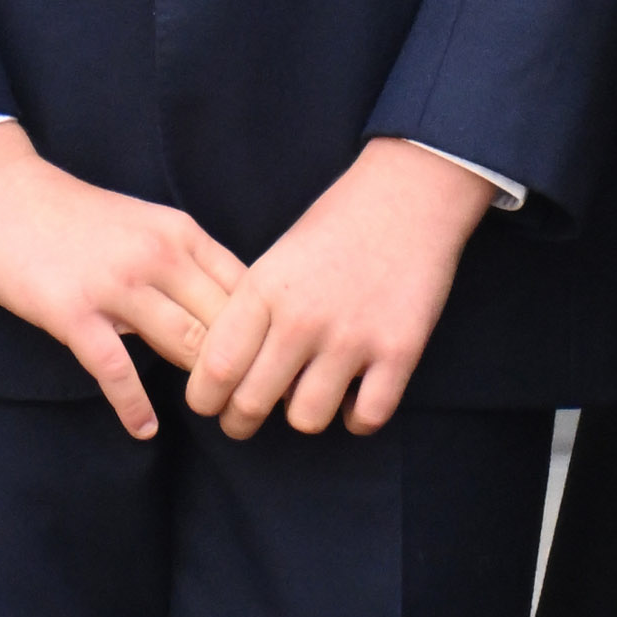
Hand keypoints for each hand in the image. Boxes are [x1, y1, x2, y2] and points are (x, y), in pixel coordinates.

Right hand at [0, 120, 248, 438]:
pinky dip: (134, 406)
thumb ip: (183, 262)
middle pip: (228, 323)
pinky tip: (144, 429)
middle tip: (255, 404)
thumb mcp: (145, 223)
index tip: (277, 366)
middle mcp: (160, 257)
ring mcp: (117, 285)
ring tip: (214, 416)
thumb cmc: (71, 214)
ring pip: (187, 344)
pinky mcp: (73, 313)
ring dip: (204, 386)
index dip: (269, 331)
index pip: (249, 290)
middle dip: (247, 366)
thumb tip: (224, 309)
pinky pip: (116, 370)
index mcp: (182, 235)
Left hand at [185, 137, 494, 441]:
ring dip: (302, 415)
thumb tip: (227, 373)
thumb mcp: (277, 259)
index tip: (211, 402)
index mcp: (264, 289)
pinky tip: (353, 397)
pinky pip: (366, 417)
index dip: (206, 399)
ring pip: (306, 419)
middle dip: (241, 421)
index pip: (216, 367)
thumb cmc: (337, 226)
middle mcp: (303, 318)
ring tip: (307, 398)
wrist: (410, 195)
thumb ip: (251, 313)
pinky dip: (355, 417)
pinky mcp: (400, 350)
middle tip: (245, 418)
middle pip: (252, 403)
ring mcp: (353, 337)